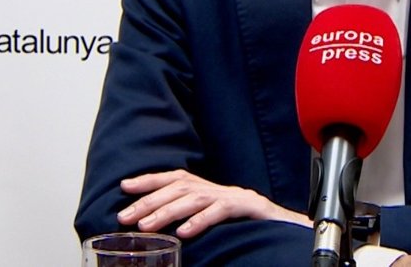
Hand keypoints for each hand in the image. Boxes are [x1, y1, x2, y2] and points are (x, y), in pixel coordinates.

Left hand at [116, 169, 309, 238]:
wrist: (286, 227)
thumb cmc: (247, 225)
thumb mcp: (213, 217)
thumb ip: (190, 216)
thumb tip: (155, 223)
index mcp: (208, 189)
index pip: (175, 177)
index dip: (149, 180)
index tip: (125, 187)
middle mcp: (218, 188)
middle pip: (179, 187)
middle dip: (149, 200)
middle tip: (126, 217)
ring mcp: (233, 196)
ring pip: (195, 198)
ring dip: (167, 212)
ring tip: (147, 226)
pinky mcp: (248, 207)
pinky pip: (221, 211)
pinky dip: (200, 221)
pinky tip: (183, 233)